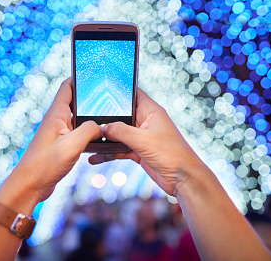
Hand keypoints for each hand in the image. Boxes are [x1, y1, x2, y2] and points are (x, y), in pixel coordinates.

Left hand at [0, 78, 100, 212]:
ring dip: (90, 116)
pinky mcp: (61, 143)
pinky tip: (99, 138)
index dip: (81, 77)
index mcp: (56, 113)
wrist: (29, 186)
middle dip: (90, 97)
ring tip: (107, 116)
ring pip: (78, 117)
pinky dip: (88, 131)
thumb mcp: (72, 146)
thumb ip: (89, 130)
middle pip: (75, 100)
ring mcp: (59, 131)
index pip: (68, 86)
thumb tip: (101, 126)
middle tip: (108, 96)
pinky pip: (78, 131)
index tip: (96, 74)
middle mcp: (57, 119)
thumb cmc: (45, 165)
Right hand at [89, 88, 206, 196]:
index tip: (101, 90)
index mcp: (151, 111)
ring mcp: (142, 136)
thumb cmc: (171, 154)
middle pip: (122, 115)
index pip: (132, 94)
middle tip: (88, 118)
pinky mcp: (139, 151)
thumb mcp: (142, 140)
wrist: (182, 179)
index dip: (119, 91)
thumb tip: (102, 127)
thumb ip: (121, 131)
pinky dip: (108, 153)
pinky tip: (95, 158)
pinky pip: (120, 148)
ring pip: (119, 133)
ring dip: (105, 138)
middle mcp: (145, 121)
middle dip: (106, 118)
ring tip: (88, 140)